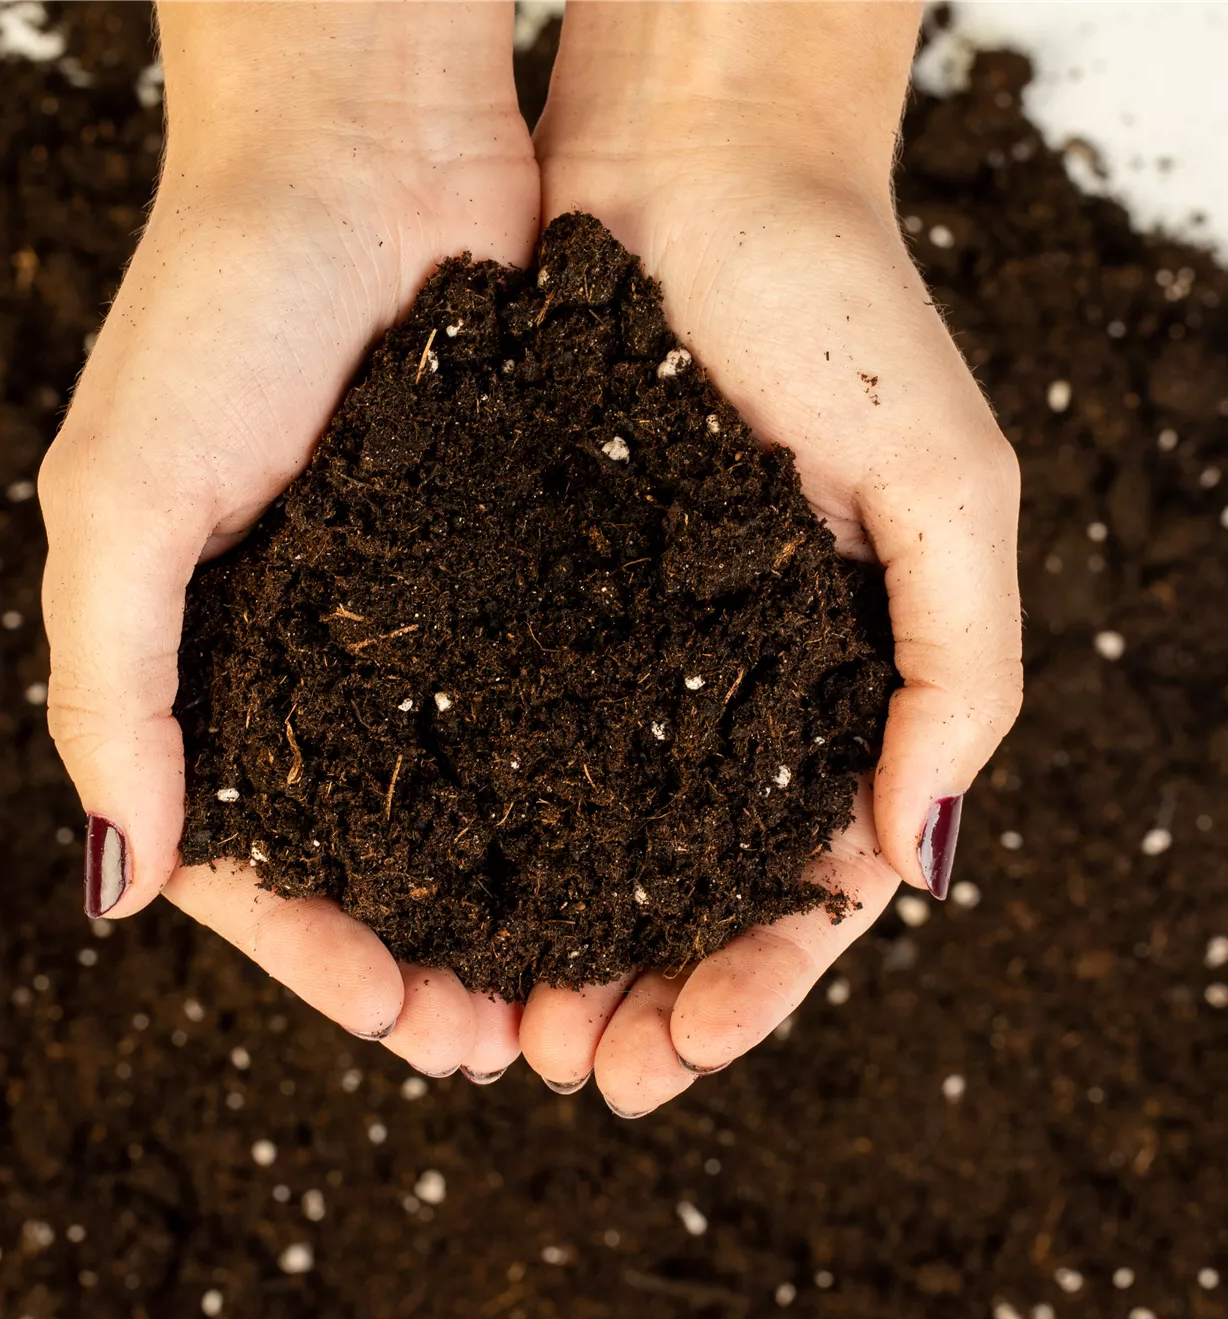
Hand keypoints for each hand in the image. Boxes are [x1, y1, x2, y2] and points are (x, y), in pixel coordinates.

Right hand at [39, 0, 535, 1079]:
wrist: (362, 152)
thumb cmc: (219, 309)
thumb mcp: (124, 500)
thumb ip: (111, 687)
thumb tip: (119, 883)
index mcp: (203, 666)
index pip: (250, 860)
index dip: (317, 955)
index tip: (403, 1022)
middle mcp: (307, 660)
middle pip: (363, 856)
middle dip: (424, 957)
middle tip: (504, 1044)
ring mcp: (408, 619)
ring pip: (456, 803)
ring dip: (503, 901)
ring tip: (570, 986)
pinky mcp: (499, 565)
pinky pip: (529, 708)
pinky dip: (561, 789)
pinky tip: (615, 850)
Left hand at [521, 1, 1022, 1113]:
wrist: (695, 168)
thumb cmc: (835, 307)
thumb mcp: (944, 490)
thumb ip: (959, 669)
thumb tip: (919, 862)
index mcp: (829, 688)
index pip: (796, 887)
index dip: (744, 986)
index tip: (672, 1059)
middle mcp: (722, 686)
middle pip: (679, 891)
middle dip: (632, 993)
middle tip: (566, 1066)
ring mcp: (626, 645)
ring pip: (586, 839)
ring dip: (548, 939)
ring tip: (493, 1018)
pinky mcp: (530, 586)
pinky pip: (507, 734)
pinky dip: (484, 826)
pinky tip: (442, 884)